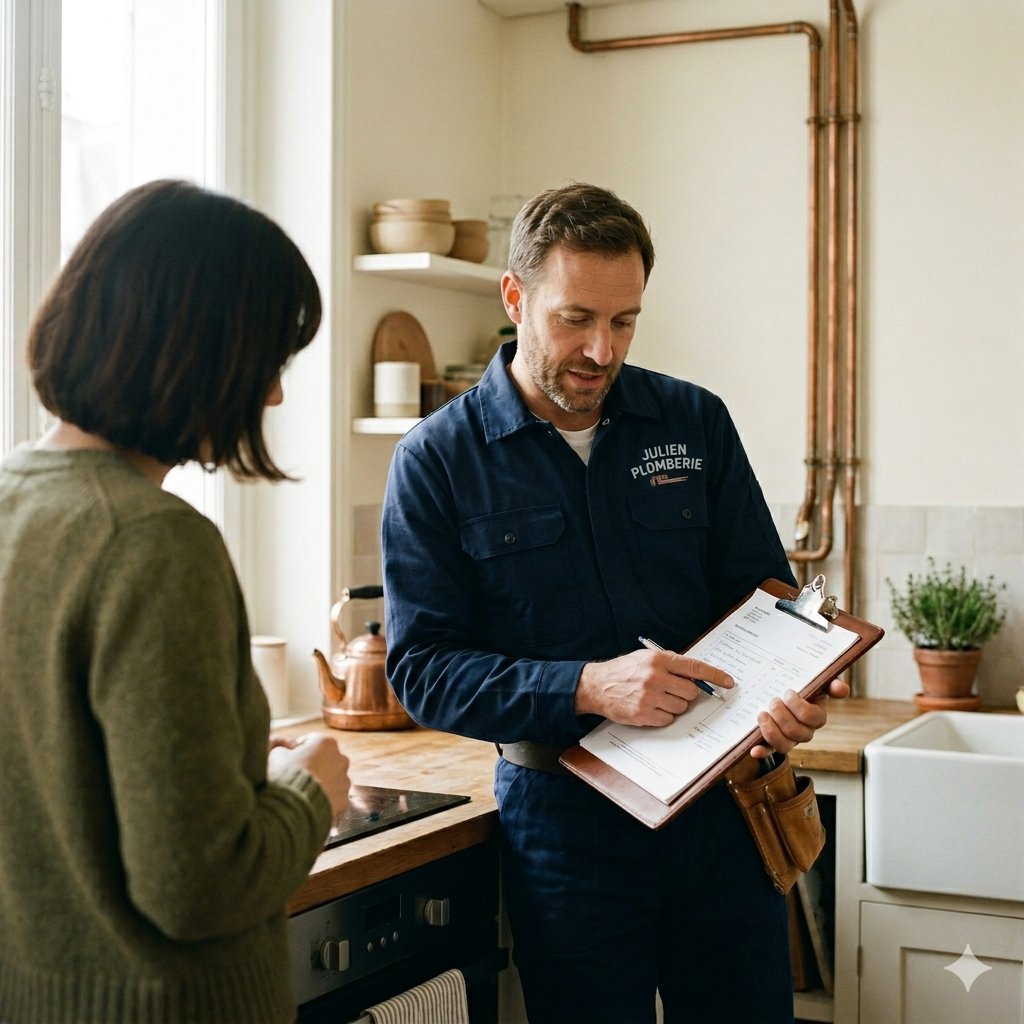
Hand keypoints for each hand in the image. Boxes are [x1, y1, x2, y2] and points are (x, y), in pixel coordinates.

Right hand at [269, 732, 350, 814]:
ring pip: (332, 778)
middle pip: (325, 759)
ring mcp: (344, 780)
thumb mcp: (276, 754)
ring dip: (322, 782)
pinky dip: (325, 799)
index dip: (298, 750)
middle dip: (314, 765)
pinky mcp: (344, 799)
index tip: (289, 760)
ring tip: (304, 791)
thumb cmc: (284, 776)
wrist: (292, 806)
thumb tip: (287, 751)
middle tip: (297, 777)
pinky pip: (334, 797)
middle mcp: (341, 758)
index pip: (311, 741)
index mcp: (326, 742)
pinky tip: (312, 802)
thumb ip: (284, 747)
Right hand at [575, 649, 733, 726]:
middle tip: (672, 691)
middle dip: (686, 694)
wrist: (596, 685)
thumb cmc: (623, 671)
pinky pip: (668, 719)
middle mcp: (655, 677)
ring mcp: (649, 696)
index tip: (728, 682)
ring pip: (681, 707)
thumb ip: (670, 664)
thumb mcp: (645, 659)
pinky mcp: (643, 714)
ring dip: (674, 706)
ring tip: (656, 698)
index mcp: (658, 660)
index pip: (695, 668)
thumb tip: (696, 676)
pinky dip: (662, 716)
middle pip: (691, 692)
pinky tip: (649, 708)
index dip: (715, 676)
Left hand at [750, 677, 849, 759]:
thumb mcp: (813, 680)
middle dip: (783, 716)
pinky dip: (763, 751)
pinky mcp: (772, 742)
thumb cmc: (798, 685)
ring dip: (772, 731)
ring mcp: (788, 738)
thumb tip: (842, 688)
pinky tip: (754, 750)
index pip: (814, 718)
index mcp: (815, 715)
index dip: (800, 708)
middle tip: (773, 701)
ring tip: (762, 715)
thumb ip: (828, 682)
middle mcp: (804, 730)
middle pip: (797, 732)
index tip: (788, 692)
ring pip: (785, 745)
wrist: (776, 688)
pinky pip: (769, 751)